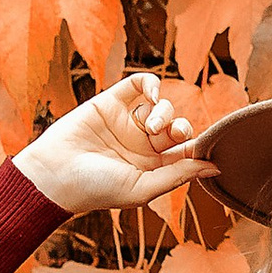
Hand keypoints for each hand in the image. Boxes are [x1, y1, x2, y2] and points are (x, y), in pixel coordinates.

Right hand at [16, 72, 196, 216]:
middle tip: (174, 136)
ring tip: (150, 127)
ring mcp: (127, 122)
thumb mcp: (144, 187)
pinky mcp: (111, 102)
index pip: (186, 152)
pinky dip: (152, 84)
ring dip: (165, 113)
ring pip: (162, 107)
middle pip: (177, 128)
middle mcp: (142, 145)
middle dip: (182, 129)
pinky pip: (139, 84)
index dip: (198, 146)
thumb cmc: (97, 189)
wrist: (56, 174)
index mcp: (153, 168)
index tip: (205, 147)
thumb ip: (180, 174)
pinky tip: (153, 94)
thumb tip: (215, 167)